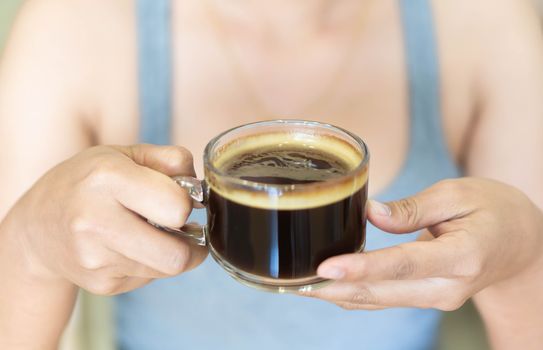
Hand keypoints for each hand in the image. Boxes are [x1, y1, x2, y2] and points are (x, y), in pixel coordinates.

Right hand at [5, 144, 206, 294]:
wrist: (37, 225)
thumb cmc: (89, 181)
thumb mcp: (124, 154)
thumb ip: (170, 159)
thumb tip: (199, 187)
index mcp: (106, 178)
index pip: (177, 207)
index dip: (185, 203)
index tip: (176, 197)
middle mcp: (95, 221)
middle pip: (177, 255)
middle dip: (189, 241)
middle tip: (179, 226)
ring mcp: (95, 259)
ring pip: (168, 269)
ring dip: (172, 252)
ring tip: (153, 232)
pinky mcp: (101, 284)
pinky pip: (150, 278)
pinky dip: (152, 263)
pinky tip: (132, 246)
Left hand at [301, 178, 542, 310]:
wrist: (521, 243)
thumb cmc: (492, 209)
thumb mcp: (458, 194)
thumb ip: (413, 208)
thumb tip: (371, 215)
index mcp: (462, 255)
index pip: (404, 264)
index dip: (363, 268)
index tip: (327, 268)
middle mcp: (449, 286)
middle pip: (385, 292)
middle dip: (337, 289)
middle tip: (296, 284)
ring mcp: (439, 297)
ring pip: (382, 301)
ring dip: (341, 295)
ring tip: (302, 287)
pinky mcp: (428, 298)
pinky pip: (387, 299)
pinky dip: (356, 296)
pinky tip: (329, 290)